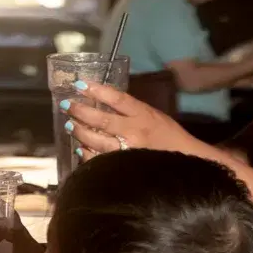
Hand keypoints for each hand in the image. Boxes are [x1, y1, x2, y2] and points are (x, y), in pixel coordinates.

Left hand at [64, 82, 199, 160]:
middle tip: (67, 105)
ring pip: (97, 141)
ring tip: (69, 125)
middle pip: (102, 120)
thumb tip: (102, 102)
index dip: (97, 91)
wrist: (185, 162)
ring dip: (79, 132)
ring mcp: (128, 151)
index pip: (117, 98)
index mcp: (143, 115)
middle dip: (81, 111)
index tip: (80, 85)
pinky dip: (87, 153)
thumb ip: (130, 110)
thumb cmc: (167, 137)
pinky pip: (99, 160)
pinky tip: (80, 148)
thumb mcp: (153, 116)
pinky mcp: (123, 167)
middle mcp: (134, 132)